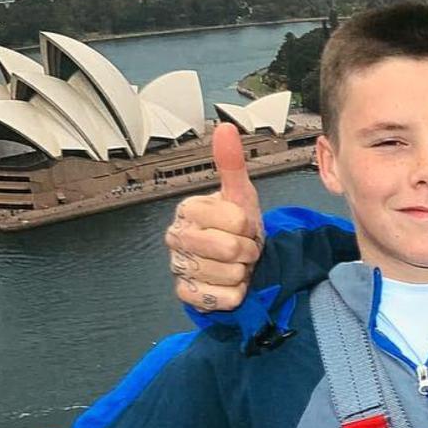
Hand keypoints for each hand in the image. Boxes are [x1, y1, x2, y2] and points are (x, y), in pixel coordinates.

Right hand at [165, 123, 262, 311]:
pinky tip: (228, 283)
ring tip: (236, 264)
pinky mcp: (186, 294)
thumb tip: (225, 129)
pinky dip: (235, 294)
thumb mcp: (239, 195)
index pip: (236, 222)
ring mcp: (179, 267)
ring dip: (242, 272)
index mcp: (189, 210)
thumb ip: (232, 164)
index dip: (249, 227)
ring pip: (229, 276)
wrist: (235, 260)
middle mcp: (177, 237)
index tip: (244, 226)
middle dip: (248, 251)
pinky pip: (223, 298)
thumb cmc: (235, 227)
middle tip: (244, 247)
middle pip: (230, 250)